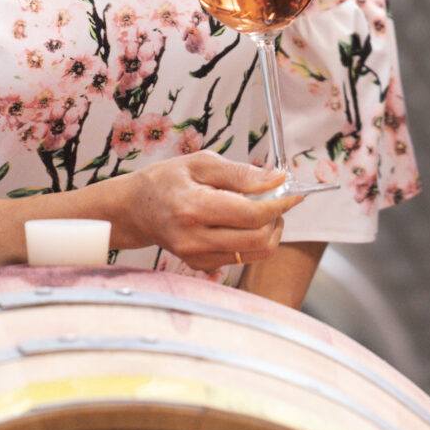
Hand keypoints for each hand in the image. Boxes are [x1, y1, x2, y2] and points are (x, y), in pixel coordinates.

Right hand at [115, 153, 301, 271]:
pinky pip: (242, 258)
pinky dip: (253, 241)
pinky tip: (243, 223)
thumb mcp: (202, 163)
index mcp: (194, 208)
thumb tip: (277, 179)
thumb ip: (241, 173)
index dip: (280, 203)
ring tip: (262, 211)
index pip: (252, 214)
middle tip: (277, 200)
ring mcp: (197, 257)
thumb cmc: (167, 180)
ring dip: (270, 232)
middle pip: (258, 240)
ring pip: (255, 254)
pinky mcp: (200, 266)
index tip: (294, 192)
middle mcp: (195, 239)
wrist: (135, 209)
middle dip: (278, 219)